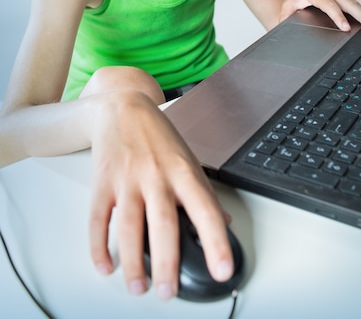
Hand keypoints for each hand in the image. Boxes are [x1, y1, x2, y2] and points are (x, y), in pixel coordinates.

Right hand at [87, 89, 232, 299]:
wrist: (122, 106)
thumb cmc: (158, 135)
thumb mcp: (188, 158)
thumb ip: (204, 192)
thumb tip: (224, 222)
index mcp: (183, 171)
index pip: (204, 209)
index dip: (216, 240)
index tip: (223, 268)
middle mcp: (156, 175)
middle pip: (163, 223)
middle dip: (167, 262)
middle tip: (169, 292)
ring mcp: (127, 179)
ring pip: (129, 226)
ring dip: (132, 262)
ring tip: (138, 287)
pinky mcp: (102, 182)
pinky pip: (98, 219)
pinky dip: (98, 246)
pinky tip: (105, 265)